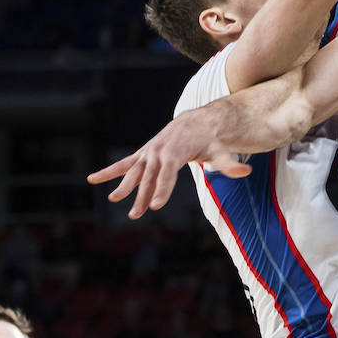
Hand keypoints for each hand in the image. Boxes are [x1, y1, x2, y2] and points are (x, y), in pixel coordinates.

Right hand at [87, 108, 248, 219]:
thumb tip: (246, 171)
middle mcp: (159, 152)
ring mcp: (149, 153)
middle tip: (137, 214)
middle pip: (149, 177)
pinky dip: (108, 171)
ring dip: (124, 186)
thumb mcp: (219, 151)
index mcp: (175, 153)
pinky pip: (123, 164)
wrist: (194, 122)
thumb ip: (229, 164)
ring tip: (115, 200)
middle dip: (142, 196)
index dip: (163, 189)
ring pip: (134, 172)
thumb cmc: (208, 140)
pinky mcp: (143, 154)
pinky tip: (92, 178)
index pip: (168, 174)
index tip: (157, 206)